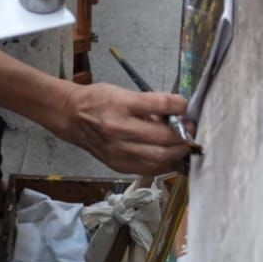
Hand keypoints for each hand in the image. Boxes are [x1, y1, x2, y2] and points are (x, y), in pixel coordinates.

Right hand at [53, 82, 190, 173]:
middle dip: (183, 135)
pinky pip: (149, 169)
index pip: (158, 104)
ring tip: (184, 145)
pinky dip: (164, 164)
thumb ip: (149, 103)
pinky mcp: (117, 165)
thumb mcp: (123, 92)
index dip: (178, 105)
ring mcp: (118, 150)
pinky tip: (170, 157)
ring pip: (159, 158)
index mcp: (121, 104)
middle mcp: (119, 128)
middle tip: (191, 130)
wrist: (71, 116)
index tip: (185, 106)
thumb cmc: (98, 100)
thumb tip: (175, 113)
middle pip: (162, 138)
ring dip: (177, 152)